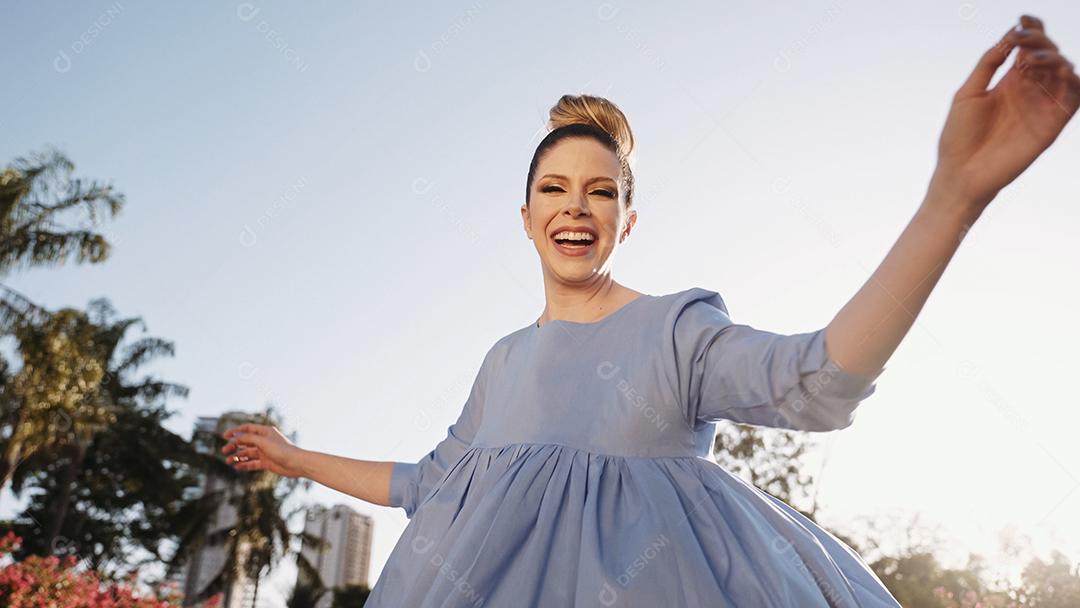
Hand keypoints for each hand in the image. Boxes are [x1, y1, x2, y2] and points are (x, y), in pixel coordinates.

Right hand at [222, 423, 304, 477]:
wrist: (296, 464)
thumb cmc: (282, 450)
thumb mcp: (263, 442)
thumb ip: (248, 439)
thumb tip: (236, 438)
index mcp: (265, 432)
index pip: (247, 429)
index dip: (235, 431)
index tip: (225, 436)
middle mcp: (264, 441)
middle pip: (245, 442)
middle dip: (234, 446)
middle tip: (224, 451)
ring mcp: (265, 452)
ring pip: (247, 453)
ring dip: (237, 456)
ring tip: (228, 461)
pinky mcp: (266, 463)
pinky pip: (252, 463)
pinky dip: (244, 464)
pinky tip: (237, 467)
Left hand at [932, 15, 1078, 210]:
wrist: (960, 174)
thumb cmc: (958, 137)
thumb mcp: (968, 94)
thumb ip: (988, 64)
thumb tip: (1010, 37)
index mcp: (1009, 82)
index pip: (1028, 49)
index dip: (1030, 30)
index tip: (1021, 18)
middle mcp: (1029, 91)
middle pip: (1047, 54)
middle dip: (1039, 40)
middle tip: (1022, 37)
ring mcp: (1041, 106)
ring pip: (1063, 70)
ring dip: (1053, 57)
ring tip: (1031, 59)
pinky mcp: (1052, 125)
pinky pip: (1074, 97)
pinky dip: (1073, 80)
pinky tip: (1058, 71)